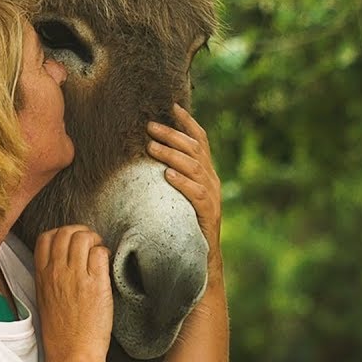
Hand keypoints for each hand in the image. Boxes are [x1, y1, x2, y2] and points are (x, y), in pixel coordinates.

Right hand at [34, 225, 112, 361]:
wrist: (72, 354)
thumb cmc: (61, 332)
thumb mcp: (45, 300)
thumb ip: (50, 277)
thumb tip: (63, 260)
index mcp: (42, 275)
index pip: (45, 237)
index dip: (60, 233)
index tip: (71, 242)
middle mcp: (57, 272)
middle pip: (66, 232)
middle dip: (80, 232)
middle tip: (90, 244)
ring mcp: (76, 276)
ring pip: (83, 237)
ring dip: (94, 240)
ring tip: (99, 252)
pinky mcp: (96, 284)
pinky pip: (100, 253)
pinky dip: (105, 253)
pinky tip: (106, 266)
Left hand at [147, 104, 221, 272]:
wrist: (203, 256)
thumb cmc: (186, 221)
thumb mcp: (181, 192)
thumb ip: (174, 173)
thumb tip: (150, 152)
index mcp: (206, 171)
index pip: (200, 140)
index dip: (188, 122)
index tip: (172, 105)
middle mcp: (211, 179)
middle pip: (194, 149)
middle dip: (172, 134)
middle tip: (149, 126)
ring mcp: (211, 195)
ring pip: (194, 168)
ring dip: (172, 155)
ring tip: (152, 147)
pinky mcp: (207, 212)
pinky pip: (196, 194)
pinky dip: (182, 183)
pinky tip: (168, 176)